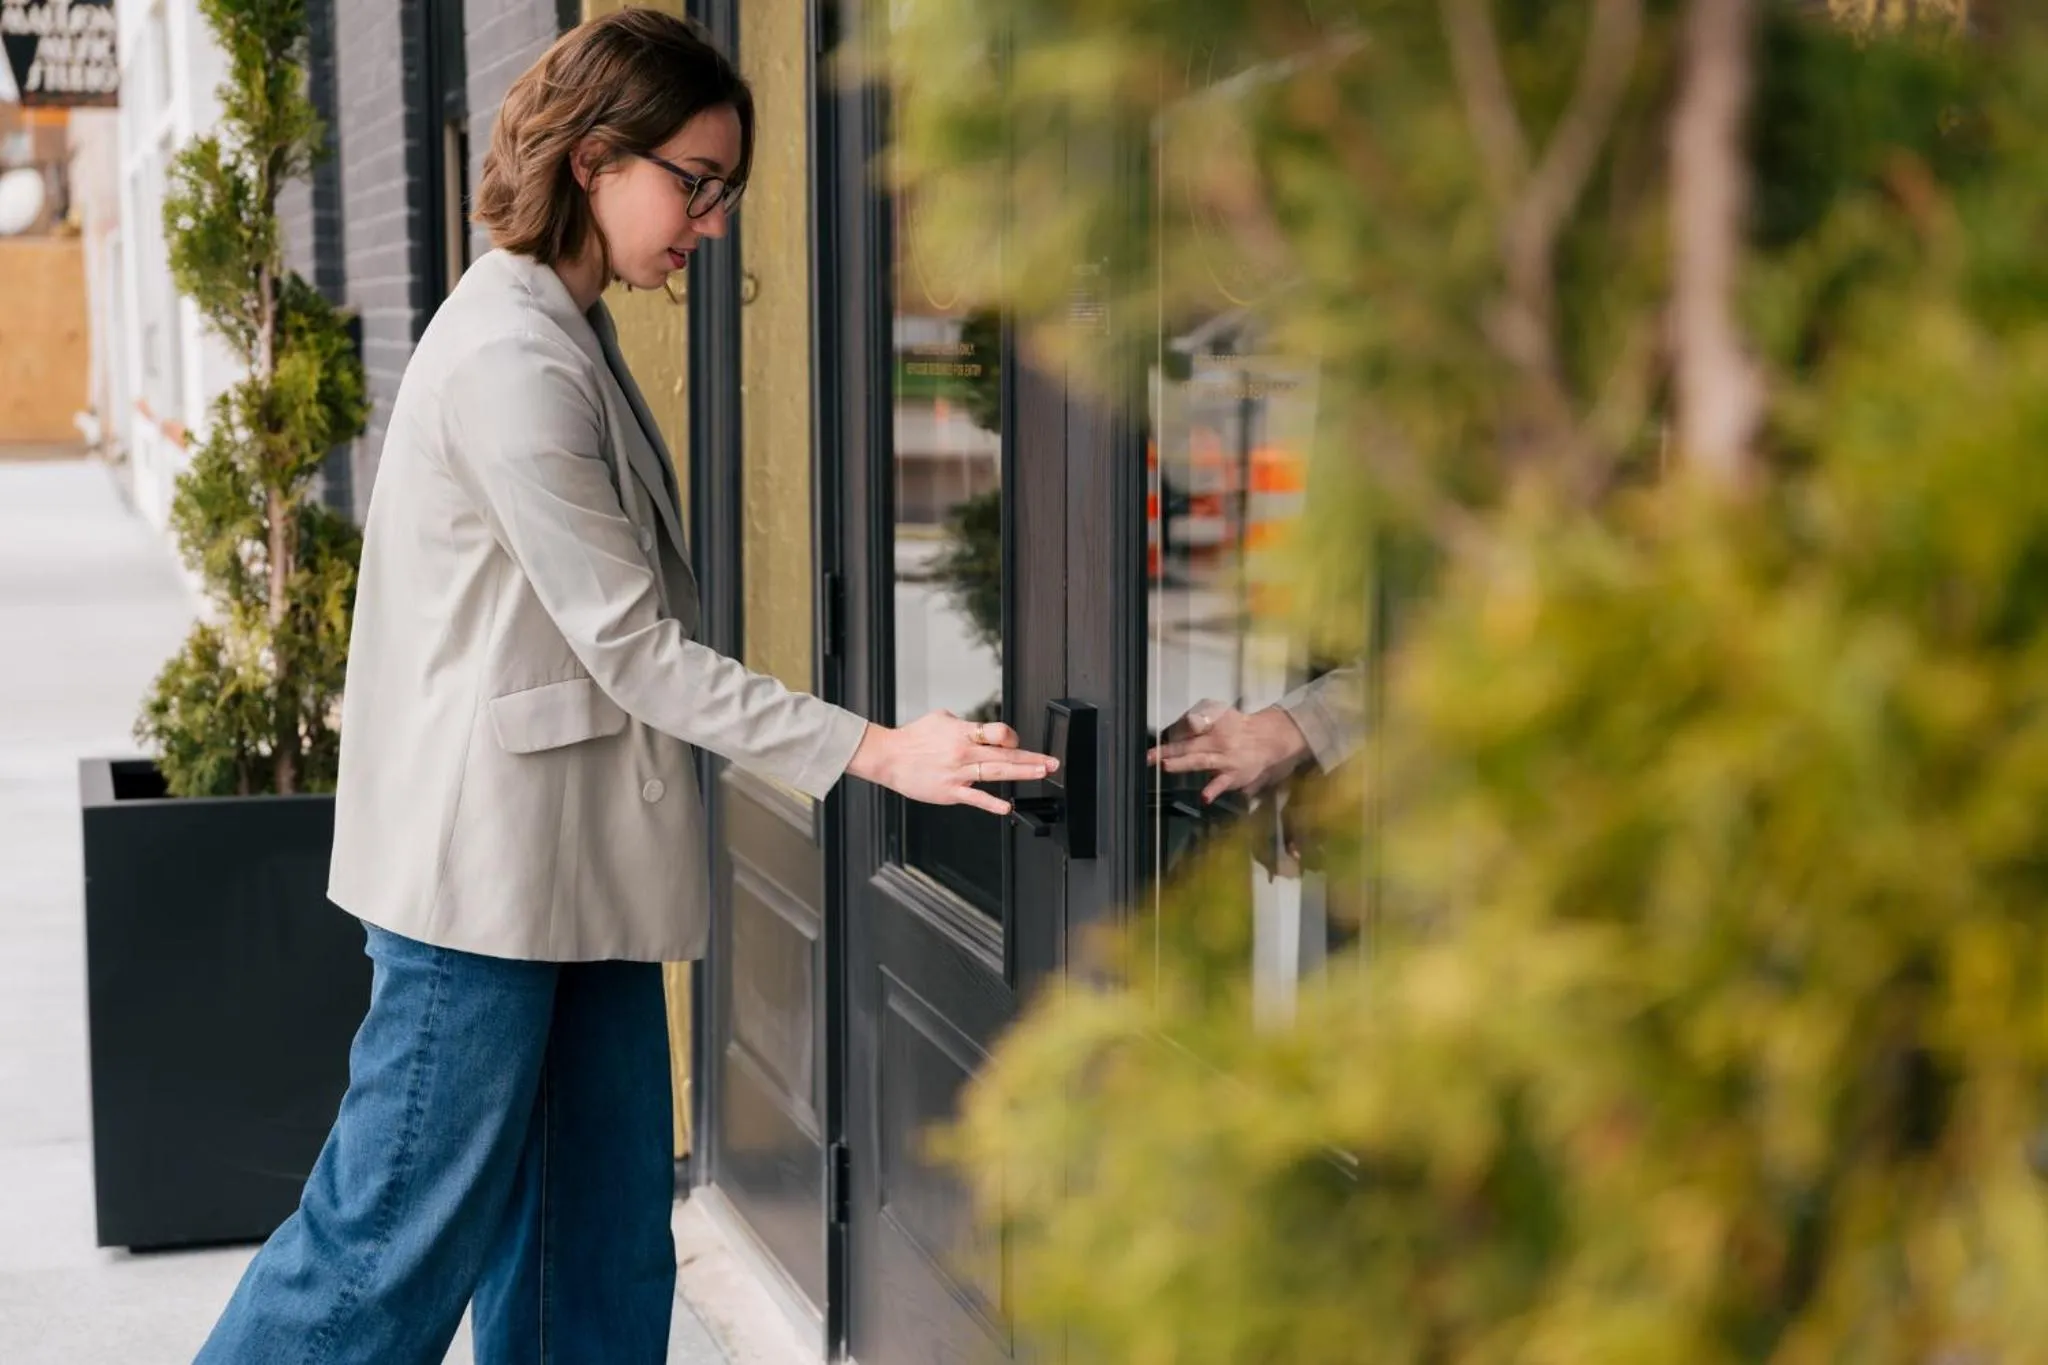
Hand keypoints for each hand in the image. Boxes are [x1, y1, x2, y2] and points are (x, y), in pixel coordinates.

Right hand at [846, 710, 1058, 815]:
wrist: (889, 756)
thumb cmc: (913, 738)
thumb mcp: (941, 718)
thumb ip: (965, 724)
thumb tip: (981, 728)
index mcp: (963, 732)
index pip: (997, 732)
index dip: (1012, 737)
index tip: (1019, 744)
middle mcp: (964, 751)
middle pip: (1005, 754)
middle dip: (1032, 758)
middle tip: (1052, 762)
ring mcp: (958, 773)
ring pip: (997, 773)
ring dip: (1023, 773)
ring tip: (1042, 774)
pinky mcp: (950, 791)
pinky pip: (975, 798)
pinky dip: (992, 802)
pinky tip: (1007, 806)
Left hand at [1147, 698, 1310, 803]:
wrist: (1265, 740)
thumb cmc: (1236, 726)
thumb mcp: (1219, 712)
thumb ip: (1200, 716)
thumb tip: (1185, 723)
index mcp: (1212, 725)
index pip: (1190, 726)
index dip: (1173, 732)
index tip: (1156, 741)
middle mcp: (1217, 742)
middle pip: (1190, 745)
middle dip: (1167, 751)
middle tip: (1148, 756)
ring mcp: (1224, 761)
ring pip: (1201, 761)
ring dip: (1183, 764)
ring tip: (1166, 765)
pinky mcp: (1232, 777)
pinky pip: (1222, 784)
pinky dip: (1214, 790)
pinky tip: (1204, 797)